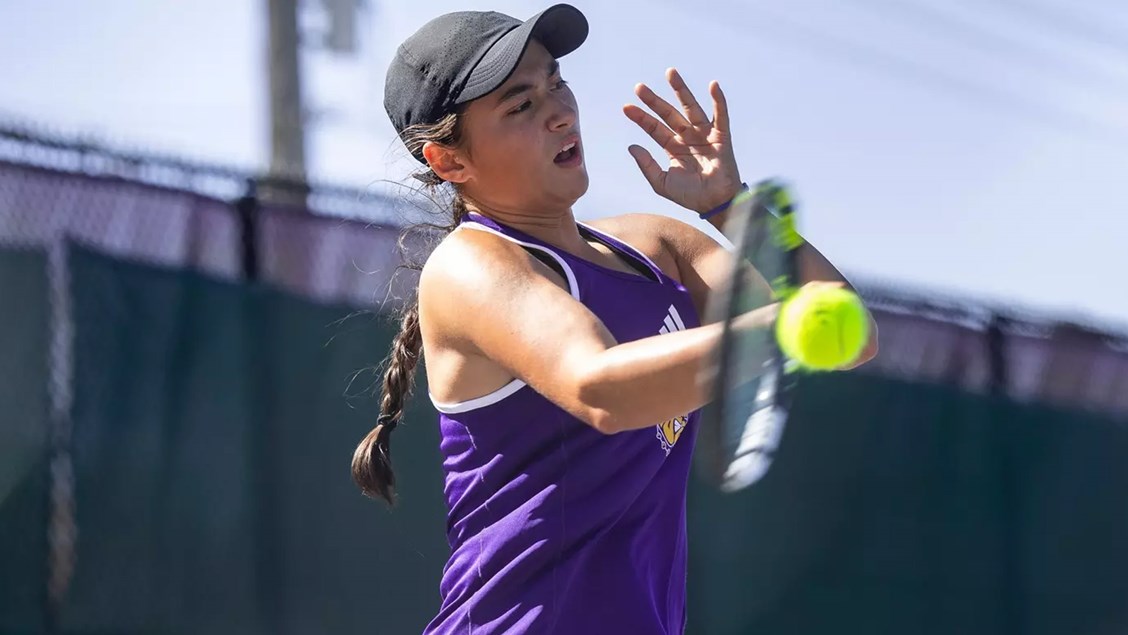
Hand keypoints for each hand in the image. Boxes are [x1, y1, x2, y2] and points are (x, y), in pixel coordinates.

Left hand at [624, 68, 742, 215]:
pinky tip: (713, 85)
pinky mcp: (721, 137)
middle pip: (668, 114)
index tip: (626, 107)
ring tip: (670, 73)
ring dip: (681, 90)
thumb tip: (631, 146)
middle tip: (638, 87)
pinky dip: (718, 101)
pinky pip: (720, 116)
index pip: (654, 129)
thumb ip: (646, 165)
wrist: (714, 204)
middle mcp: (687, 138)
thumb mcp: (661, 183)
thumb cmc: (689, 196)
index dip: (641, 118)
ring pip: (690, 108)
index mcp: (673, 148)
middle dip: (653, 101)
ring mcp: (704, 136)